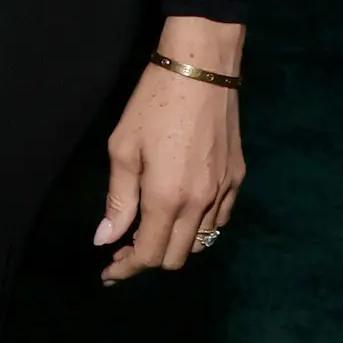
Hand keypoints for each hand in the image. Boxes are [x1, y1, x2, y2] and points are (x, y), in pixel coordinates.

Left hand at [96, 18, 244, 281]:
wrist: (202, 69)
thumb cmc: (153, 103)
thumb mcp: (123, 149)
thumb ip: (118, 199)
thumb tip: (106, 238)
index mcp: (168, 198)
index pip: (150, 255)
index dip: (127, 268)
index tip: (109, 272)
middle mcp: (200, 203)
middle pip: (176, 257)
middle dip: (148, 259)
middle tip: (123, 246)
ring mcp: (224, 191)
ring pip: (201, 242)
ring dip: (174, 243)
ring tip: (150, 229)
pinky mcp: (237, 178)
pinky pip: (219, 219)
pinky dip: (198, 226)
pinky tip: (180, 212)